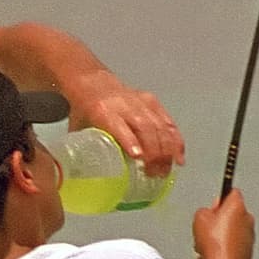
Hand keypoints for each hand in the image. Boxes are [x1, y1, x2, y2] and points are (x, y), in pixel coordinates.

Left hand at [69, 75, 184, 176]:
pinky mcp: (152, 101)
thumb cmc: (85, 110)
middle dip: (154, 152)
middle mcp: (124, 105)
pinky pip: (167, 121)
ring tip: (168, 169)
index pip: (120, 127)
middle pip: (145, 128)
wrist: (93, 81)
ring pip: (159, 125)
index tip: (139, 157)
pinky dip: (175, 140)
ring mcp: (141, 102)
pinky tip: (178, 156)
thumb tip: (85, 177)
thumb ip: (85, 150)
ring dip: (167, 149)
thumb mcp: (80, 129)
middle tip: (156, 173)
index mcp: (103, 111)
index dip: (131, 142)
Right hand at [192, 188, 254, 258]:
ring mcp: (249, 237)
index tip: (212, 207)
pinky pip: (232, 247)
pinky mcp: (247, 252)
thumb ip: (204, 211)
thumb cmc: (215, 246)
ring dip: (217, 238)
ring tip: (206, 248)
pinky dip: (222, 251)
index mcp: (238, 206)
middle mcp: (247, 219)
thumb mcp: (199, 219)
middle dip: (217, 222)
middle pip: (230, 214)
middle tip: (206, 230)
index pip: (231, 192)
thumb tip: (207, 215)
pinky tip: (212, 258)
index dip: (219, 199)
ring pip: (230, 233)